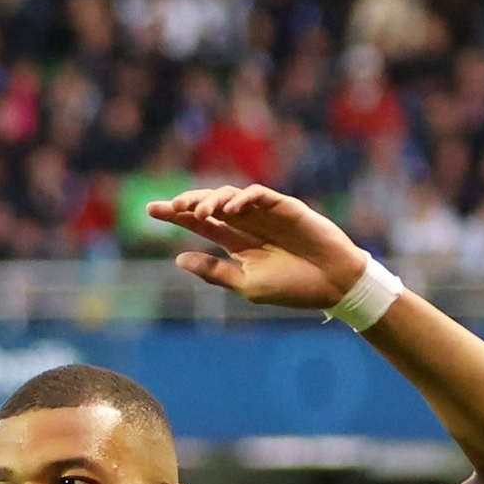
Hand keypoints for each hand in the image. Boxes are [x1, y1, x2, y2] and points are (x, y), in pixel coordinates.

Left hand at [150, 184, 377, 311]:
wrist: (334, 285)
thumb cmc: (294, 288)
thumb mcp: (247, 285)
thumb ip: (215, 272)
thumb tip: (178, 259)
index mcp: (236, 243)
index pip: (200, 225)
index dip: (176, 215)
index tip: (150, 211)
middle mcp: (247, 224)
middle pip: (210, 205)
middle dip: (187, 202)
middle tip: (169, 207)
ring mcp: (266, 213)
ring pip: (231, 196)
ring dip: (212, 200)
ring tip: (199, 213)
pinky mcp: (285, 207)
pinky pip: (259, 195)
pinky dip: (244, 199)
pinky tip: (230, 209)